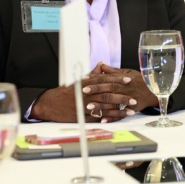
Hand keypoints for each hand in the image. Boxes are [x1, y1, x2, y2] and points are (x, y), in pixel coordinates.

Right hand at [31, 66, 146, 123]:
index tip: (128, 80)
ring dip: (119, 109)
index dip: (117, 79)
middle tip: (134, 98)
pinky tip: (118, 118)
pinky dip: (109, 118)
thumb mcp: (77, 80)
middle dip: (122, 97)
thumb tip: (101, 64)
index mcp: (85, 83)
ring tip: (131, 110)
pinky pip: (98, 117)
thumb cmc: (65, 91)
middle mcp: (86, 94)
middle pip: (107, 94)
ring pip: (105, 107)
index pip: (104, 80)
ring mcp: (84, 106)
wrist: (50, 104)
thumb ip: (92, 73)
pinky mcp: (83, 117)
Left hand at [90, 63, 158, 113]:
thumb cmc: (141, 81)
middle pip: (109, 89)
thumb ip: (114, 71)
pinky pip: (120, 115)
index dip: (96, 78)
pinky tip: (101, 119)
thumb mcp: (129, 73)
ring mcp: (129, 100)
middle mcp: (126, 89)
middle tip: (83, 90)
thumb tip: (101, 65)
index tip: (84, 78)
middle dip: (96, 90)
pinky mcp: (132, 110)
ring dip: (101, 105)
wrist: (155, 92)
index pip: (108, 78)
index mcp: (124, 79)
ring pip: (113, 103)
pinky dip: (111, 118)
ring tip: (88, 107)